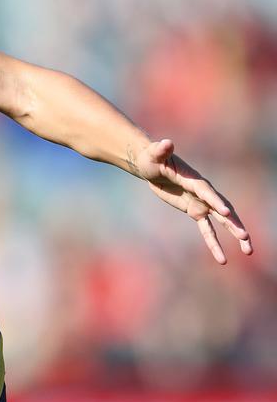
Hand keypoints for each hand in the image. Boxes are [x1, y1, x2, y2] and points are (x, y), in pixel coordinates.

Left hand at [135, 139, 251, 263]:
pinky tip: (222, 258)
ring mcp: (201, 202)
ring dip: (234, 234)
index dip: (215, 201)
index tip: (226, 212)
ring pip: (222, 221)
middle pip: (222, 208)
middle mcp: (202, 192)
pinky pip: (207, 229)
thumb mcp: (153, 154)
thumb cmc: (152, 158)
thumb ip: (161, 150)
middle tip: (245, 237)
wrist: (152, 166)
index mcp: (193, 180)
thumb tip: (166, 142)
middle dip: (234, 223)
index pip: (206, 191)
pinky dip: (214, 243)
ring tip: (248, 250)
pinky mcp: (195, 211)